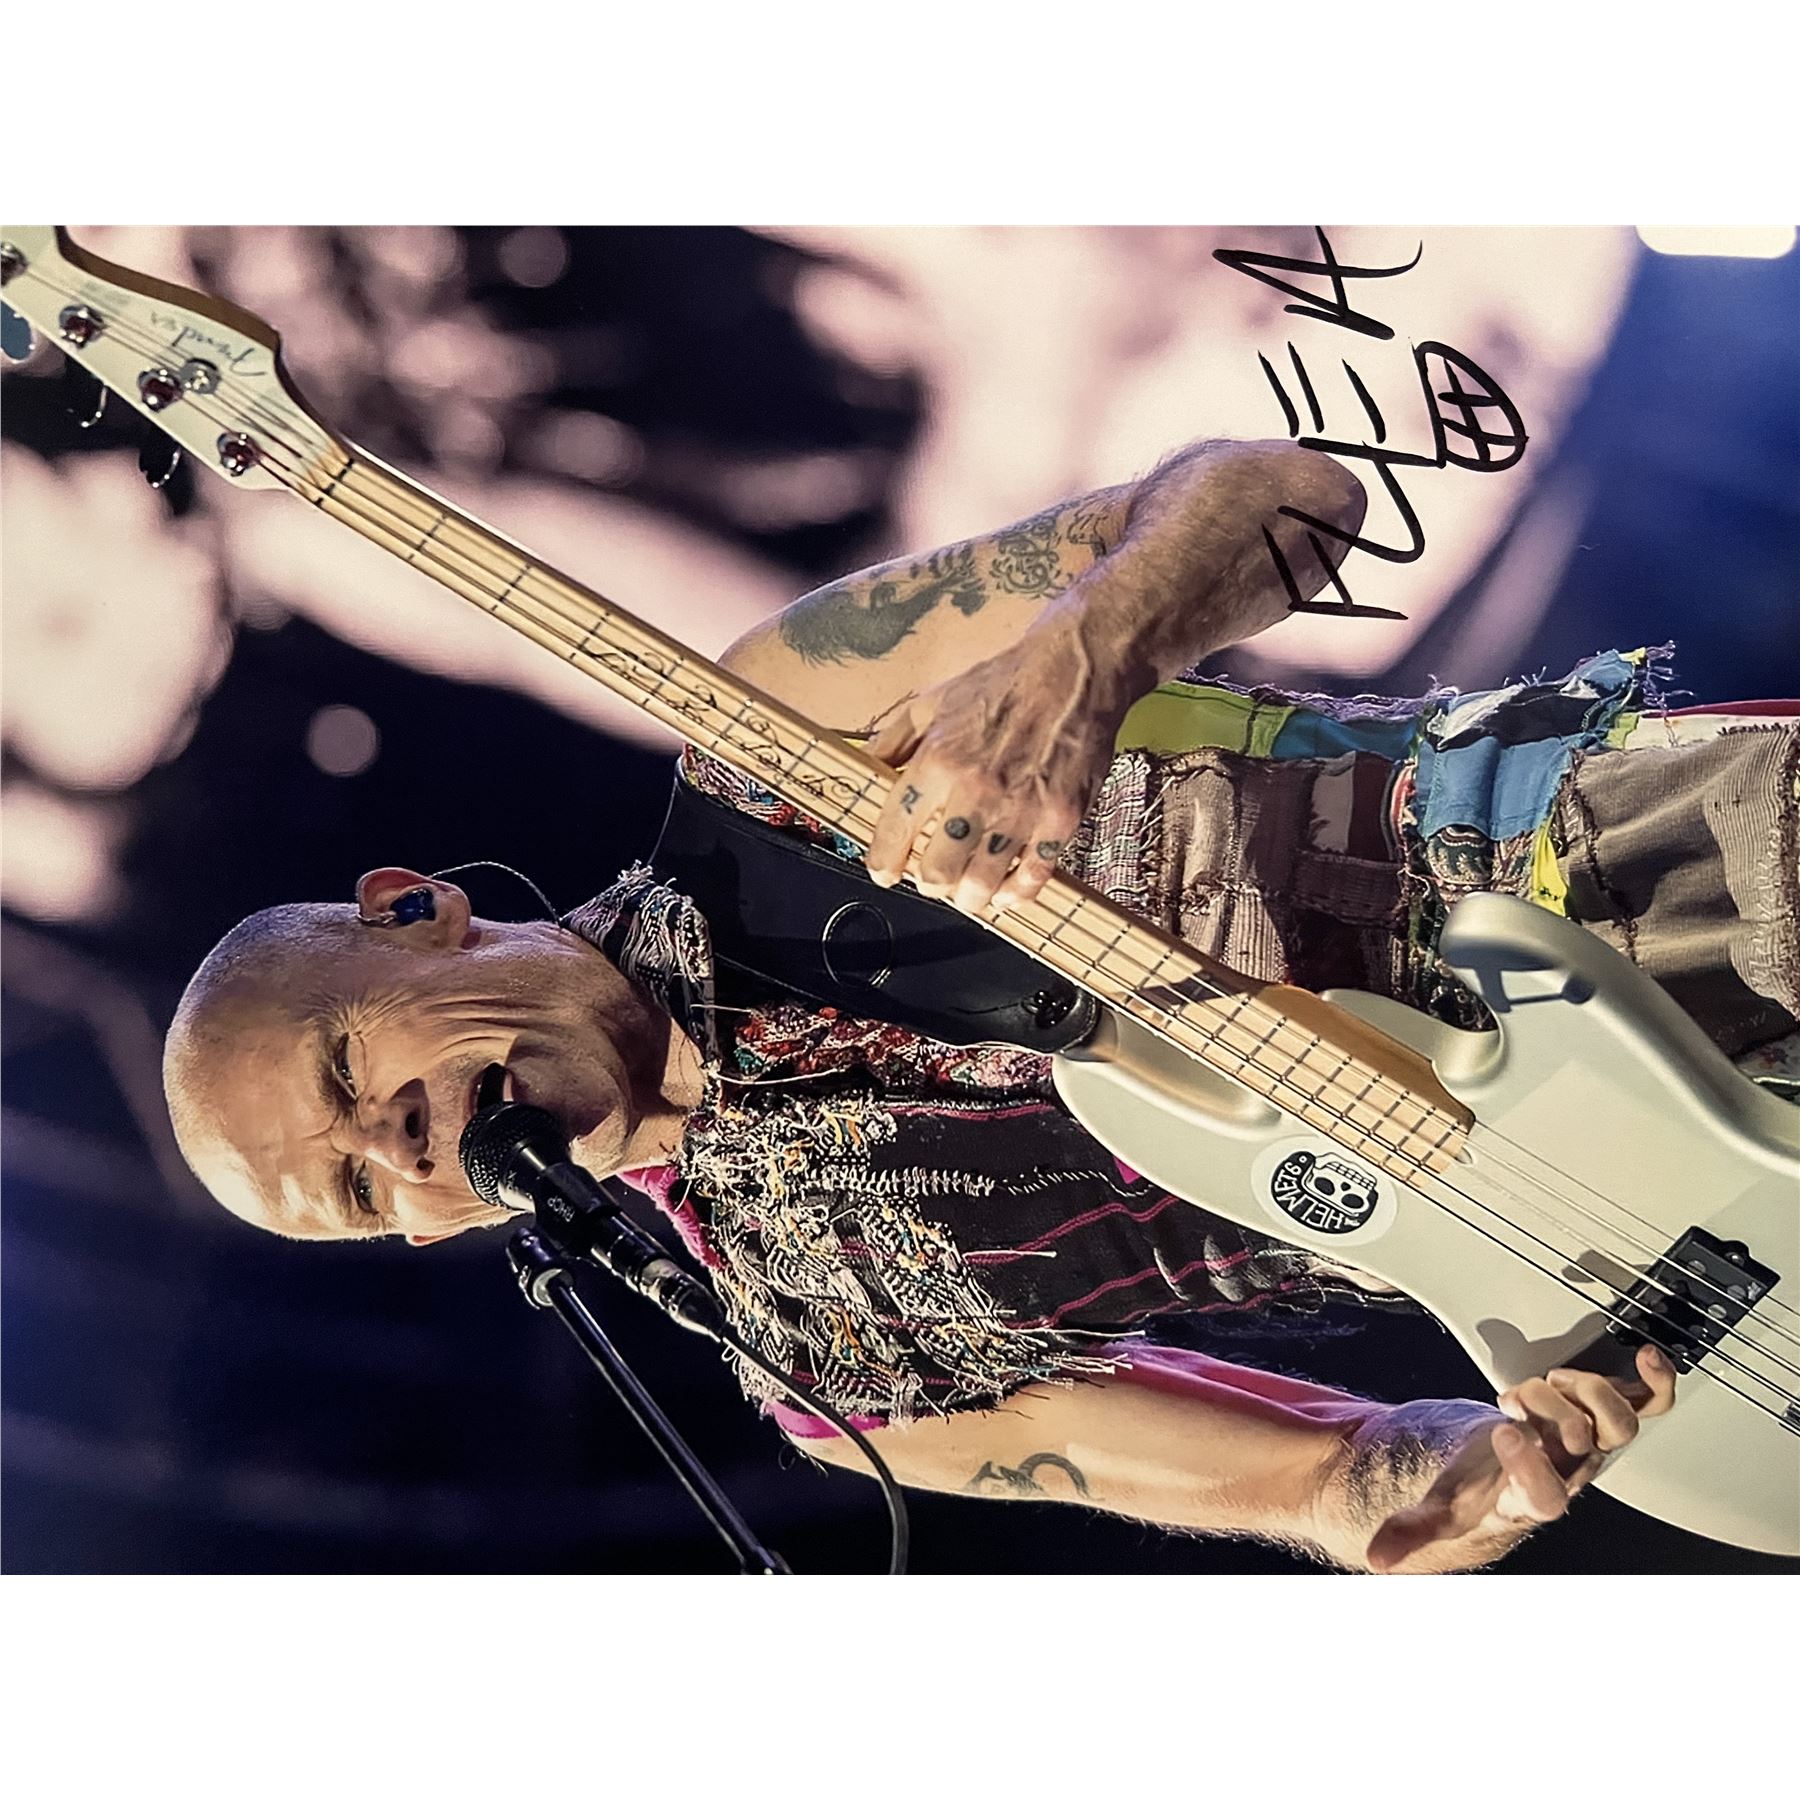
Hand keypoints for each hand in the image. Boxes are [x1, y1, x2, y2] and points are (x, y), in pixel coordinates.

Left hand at [862, 618, 1130, 913]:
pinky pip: (1031, 879)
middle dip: (930, 884)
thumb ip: (893, 740)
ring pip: (981, 884)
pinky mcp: (1060, 820)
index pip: (895, 832)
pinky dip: (1014, 894)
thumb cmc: (1002, 685)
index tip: (885, 872)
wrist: (1074, 672)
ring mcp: (1020, 809)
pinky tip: (1005, 891)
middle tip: (934, 879)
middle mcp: (975, 791)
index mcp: (937, 761)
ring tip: (968, 891)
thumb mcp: (933, 702)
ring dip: (970, 896)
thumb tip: (864, 769)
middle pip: (937, 873)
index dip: (883, 863)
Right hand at [1365, 1344, 1677, 1572]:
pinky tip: (1645, 1358)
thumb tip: (1378, 1559)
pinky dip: (1655, 1382)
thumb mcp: (1443, 1508)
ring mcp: (1594, 1445)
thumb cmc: (1482, 1487)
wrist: (1511, 1471)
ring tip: (1548, 1382)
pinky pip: (1649, 1403)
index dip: (1530, 1465)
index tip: (1502, 1431)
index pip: (1547, 1495)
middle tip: (1514, 1399)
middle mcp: (1571, 1472)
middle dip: (1546, 1408)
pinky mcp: (1604, 1417)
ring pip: (1620, 1422)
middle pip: (1587, 1444)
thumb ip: (1412, 1531)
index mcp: (1531, 1498)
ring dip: (1584, 1390)